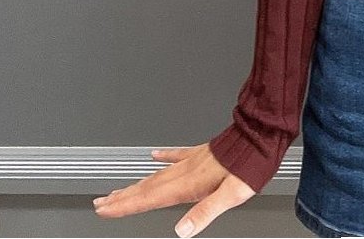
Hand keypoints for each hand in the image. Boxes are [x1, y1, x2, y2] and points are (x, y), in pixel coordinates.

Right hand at [91, 143, 255, 236]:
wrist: (262, 135)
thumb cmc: (250, 165)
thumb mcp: (231, 194)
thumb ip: (206, 212)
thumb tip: (183, 231)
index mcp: (189, 183)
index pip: (150, 198)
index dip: (126, 205)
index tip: (105, 209)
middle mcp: (186, 170)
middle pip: (147, 187)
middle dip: (122, 197)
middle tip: (101, 203)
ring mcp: (193, 160)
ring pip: (158, 174)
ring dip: (137, 183)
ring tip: (119, 190)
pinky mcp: (202, 152)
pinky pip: (177, 155)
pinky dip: (164, 157)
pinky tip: (155, 156)